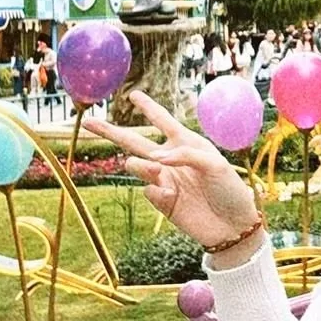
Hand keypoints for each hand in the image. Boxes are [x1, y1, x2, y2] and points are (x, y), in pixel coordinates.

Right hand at [83, 90, 262, 247]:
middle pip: (134, 141)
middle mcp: (171, 159)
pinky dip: (158, 192)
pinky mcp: (161, 201)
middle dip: (110, 131)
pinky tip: (173, 198)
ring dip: (141, 165)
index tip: (133, 94)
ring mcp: (164, 180)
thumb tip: (155, 158)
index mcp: (186, 143)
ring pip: (135, 164)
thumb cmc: (230, 189)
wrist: (232, 226)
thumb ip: (185, 155)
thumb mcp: (215, 164)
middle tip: (88, 122)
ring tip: (156, 170)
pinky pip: (147, 190)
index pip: (163, 121)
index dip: (148, 107)